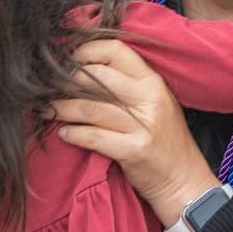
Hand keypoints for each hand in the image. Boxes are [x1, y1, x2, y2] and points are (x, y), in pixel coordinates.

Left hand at [51, 40, 218, 226]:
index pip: (116, 50)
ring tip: (47, 110)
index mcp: (153, 82)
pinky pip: (93, 136)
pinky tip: (64, 133)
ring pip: (90, 107)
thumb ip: (128, 86)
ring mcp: (144, 125)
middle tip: (48, 87)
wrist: (185, 182)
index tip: (67, 61)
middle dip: (66, 80)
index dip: (86, 51)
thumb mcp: (155, 105)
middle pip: (97, 76)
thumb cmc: (165, 142)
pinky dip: (73, 134)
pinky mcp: (135, 151)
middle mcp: (150, 99)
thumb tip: (84, 70)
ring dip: (61, 108)